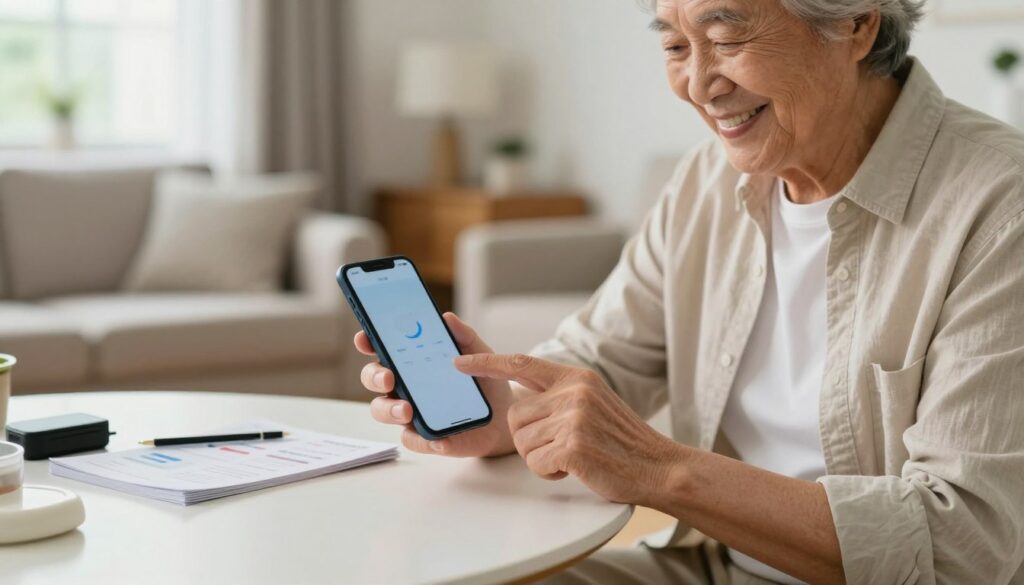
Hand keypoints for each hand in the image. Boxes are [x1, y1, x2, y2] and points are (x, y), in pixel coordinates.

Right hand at [353, 312, 516, 457]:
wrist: (501, 416)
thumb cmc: (482, 381)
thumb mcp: (478, 355)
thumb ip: (464, 337)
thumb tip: (447, 318)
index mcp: (411, 360)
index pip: (381, 348)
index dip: (368, 341)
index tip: (365, 338)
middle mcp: (404, 385)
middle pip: (374, 378)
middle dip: (375, 377)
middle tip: (388, 378)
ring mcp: (410, 412)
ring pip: (382, 410)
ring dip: (390, 410)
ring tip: (407, 411)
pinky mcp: (423, 436)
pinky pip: (412, 439)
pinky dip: (422, 439)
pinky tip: (437, 438)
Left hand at [453, 353, 683, 505]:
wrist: (659, 466)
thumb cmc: (622, 442)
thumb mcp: (593, 402)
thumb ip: (560, 395)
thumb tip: (520, 399)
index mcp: (575, 377)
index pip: (521, 364)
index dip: (486, 364)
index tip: (458, 362)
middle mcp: (573, 391)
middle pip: (515, 416)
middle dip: (529, 439)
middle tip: (562, 446)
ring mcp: (573, 417)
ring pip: (522, 442)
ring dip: (541, 458)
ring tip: (574, 456)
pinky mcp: (573, 445)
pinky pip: (535, 463)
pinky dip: (549, 472)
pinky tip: (576, 468)